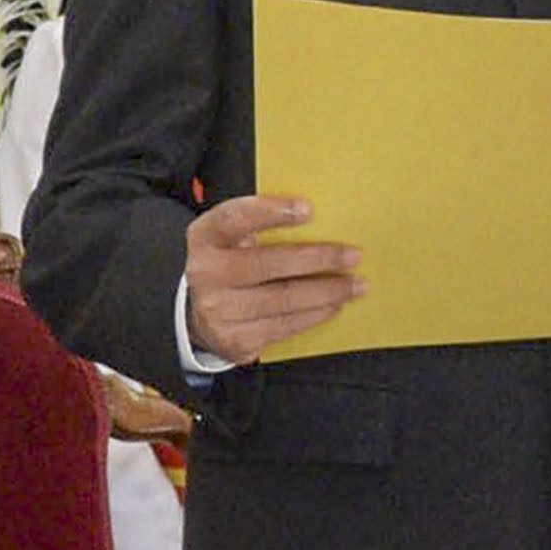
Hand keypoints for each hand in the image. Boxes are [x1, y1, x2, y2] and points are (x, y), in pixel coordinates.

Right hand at [183, 194, 360, 360]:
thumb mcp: (231, 239)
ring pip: (283, 299)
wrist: (196, 313)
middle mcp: (206, 274)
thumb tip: (319, 222)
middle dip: (317, 259)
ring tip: (354, 285)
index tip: (307, 210)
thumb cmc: (226, 266)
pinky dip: (315, 315)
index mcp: (205, 238)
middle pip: (267, 264)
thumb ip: (260, 227)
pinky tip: (333, 305)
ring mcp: (218, 310)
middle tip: (351, 256)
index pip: (234, 218)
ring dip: (327, 292)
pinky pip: (284, 326)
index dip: (270, 213)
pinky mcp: (234, 339)